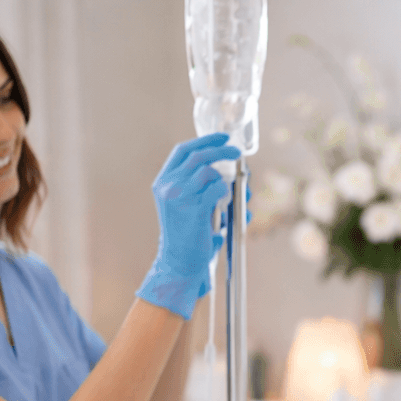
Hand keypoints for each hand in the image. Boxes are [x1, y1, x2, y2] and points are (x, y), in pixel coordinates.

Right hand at [138, 133, 239, 318]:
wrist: (179, 262)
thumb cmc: (187, 235)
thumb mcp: (185, 205)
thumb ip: (200, 186)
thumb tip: (233, 172)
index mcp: (163, 182)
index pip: (183, 151)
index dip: (204, 141)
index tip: (222, 138)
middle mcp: (168, 186)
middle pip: (198, 156)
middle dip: (221, 150)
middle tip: (237, 153)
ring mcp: (179, 196)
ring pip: (210, 173)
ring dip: (226, 180)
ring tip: (231, 194)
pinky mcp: (194, 208)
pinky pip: (218, 189)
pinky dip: (227, 193)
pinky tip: (227, 203)